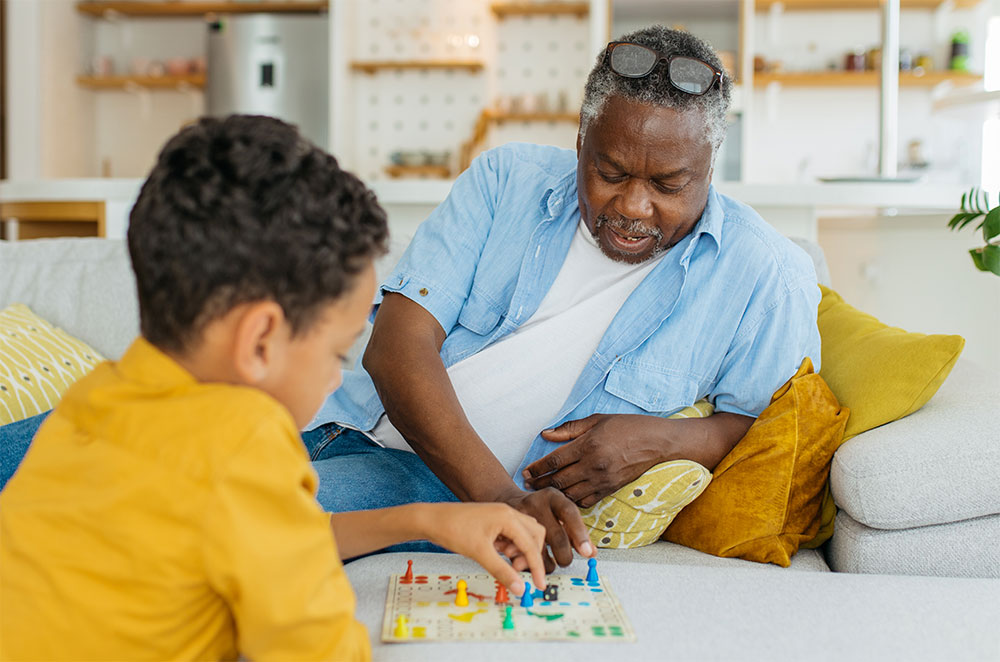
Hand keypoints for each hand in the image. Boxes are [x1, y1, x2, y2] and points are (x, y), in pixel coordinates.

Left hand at [419, 503, 547, 595]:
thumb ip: (502, 571)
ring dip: (519, 550)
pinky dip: (509, 546)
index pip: (531, 544)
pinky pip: (511, 534)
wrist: (432, 519)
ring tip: (503, 559)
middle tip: (515, 568)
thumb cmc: (452, 529)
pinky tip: (495, 552)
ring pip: (524, 534)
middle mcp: (507, 512)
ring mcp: (500, 515)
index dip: (537, 567)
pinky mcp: (493, 520)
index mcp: (507, 517)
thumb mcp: (479, 553)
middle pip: (534, 535)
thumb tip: (519, 587)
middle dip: (530, 554)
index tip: (539, 584)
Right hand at [501, 487, 594, 572]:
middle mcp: (536, 504)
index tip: (586, 553)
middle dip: (564, 556)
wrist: (510, 501)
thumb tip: (591, 552)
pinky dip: (530, 564)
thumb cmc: (542, 509)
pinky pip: (521, 555)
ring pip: (539, 550)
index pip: (569, 514)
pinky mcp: (507, 532)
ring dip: (547, 564)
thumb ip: (576, 531)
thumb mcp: (560, 512)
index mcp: (553, 497)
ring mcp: (519, 517)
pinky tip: (533, 561)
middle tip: (565, 560)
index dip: (579, 535)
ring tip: (550, 562)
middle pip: (556, 537)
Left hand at [522, 414, 666, 507]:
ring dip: (554, 495)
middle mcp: (594, 465)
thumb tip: (546, 434)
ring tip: (541, 493)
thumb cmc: (627, 426)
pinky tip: (565, 498)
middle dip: (540, 484)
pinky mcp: (611, 489)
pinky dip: (573, 501)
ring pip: (570, 494)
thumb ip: (570, 429)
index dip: (537, 468)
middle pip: (559, 480)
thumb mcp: (598, 420)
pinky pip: (586, 501)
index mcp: (589, 445)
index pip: (555, 460)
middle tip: (527, 485)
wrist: (657, 442)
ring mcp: (603, 480)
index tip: (526, 471)